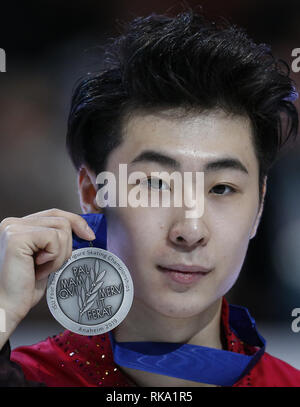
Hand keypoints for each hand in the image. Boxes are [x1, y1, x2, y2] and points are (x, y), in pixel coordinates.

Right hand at [0, 208, 94, 333]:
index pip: (54, 214)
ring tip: (41, 269)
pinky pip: (54, 238)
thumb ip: (57, 242)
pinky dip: (54, 257)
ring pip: (61, 229)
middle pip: (61, 219)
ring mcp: (14, 228)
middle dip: (66, 246)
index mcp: (19, 227)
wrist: (6, 308)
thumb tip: (84, 232)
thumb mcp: (46, 259)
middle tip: (51, 266)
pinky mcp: (17, 237)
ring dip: (59, 255)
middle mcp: (13, 223)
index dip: (75, 222)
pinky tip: (38, 269)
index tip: (89, 236)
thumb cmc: (23, 288)